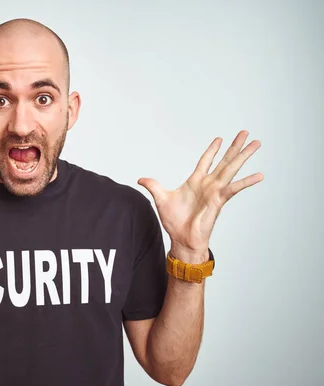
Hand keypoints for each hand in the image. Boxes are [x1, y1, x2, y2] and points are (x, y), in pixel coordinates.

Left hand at [138, 130, 262, 259]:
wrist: (182, 239)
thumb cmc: (174, 222)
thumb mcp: (161, 198)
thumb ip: (153, 186)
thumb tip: (140, 179)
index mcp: (195, 182)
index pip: (205, 161)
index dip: (212, 150)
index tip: (219, 139)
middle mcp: (208, 184)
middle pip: (224, 160)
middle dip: (235, 147)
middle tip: (245, 133)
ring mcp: (215, 191)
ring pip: (232, 169)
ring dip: (243, 156)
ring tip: (256, 143)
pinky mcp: (219, 200)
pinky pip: (234, 189)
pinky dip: (246, 182)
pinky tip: (259, 175)